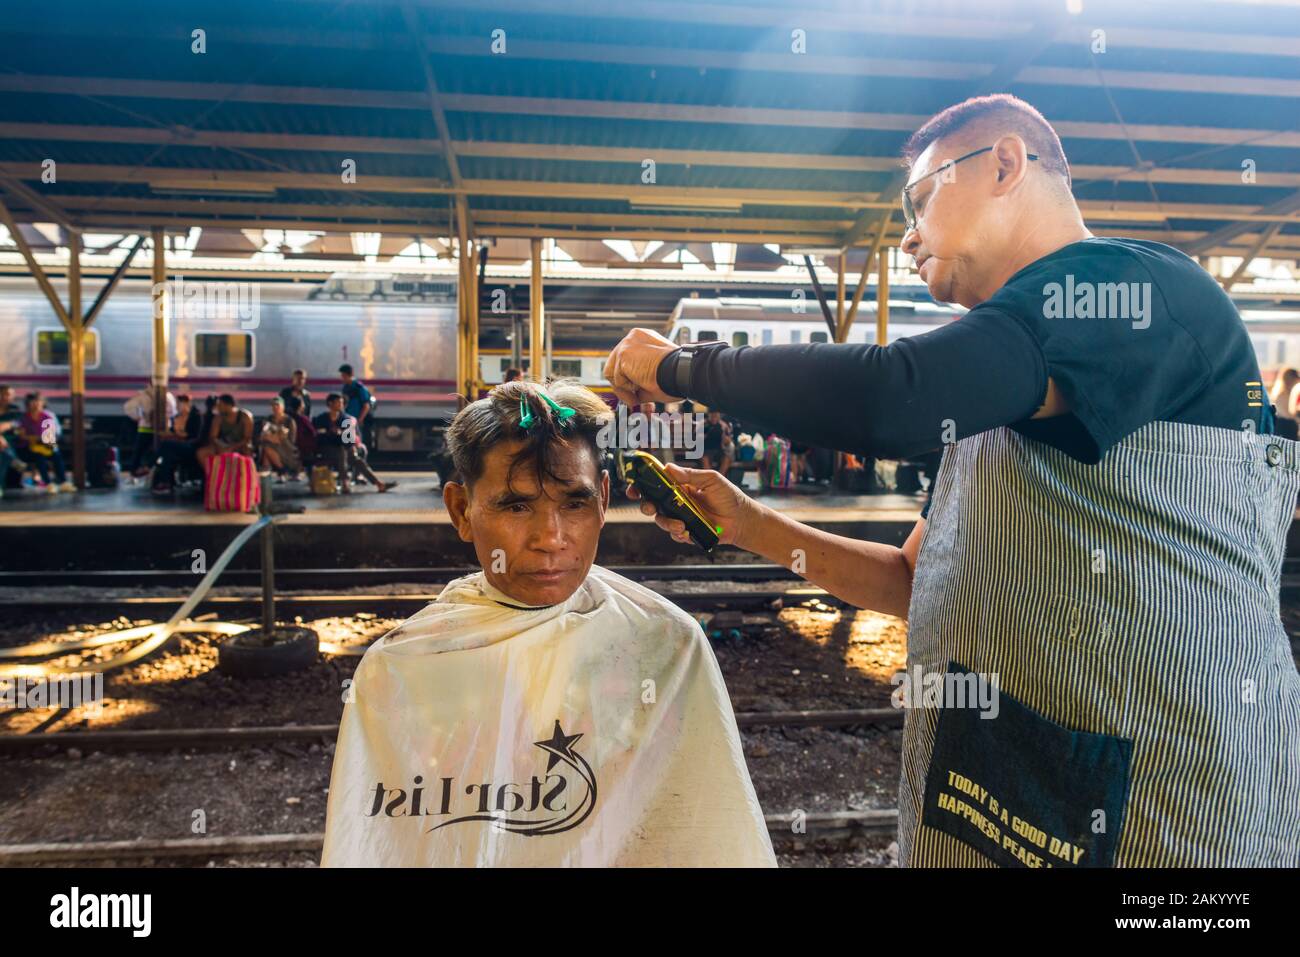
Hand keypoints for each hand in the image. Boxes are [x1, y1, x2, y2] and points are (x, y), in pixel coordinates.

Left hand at [604, 327, 680, 405]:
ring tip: (641, 393)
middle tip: (634, 399)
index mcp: (644, 339)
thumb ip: (640, 379)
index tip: (635, 391)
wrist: (681, 372)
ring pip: (614, 374)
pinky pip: (617, 380)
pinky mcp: (623, 355)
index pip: (626, 359)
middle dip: (623, 385)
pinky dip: (627, 390)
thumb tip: (632, 395)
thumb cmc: (675, 375)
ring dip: (626, 388)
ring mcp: (627, 344)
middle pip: (615, 365)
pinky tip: (642, 386)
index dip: (629, 377)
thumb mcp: (656, 375)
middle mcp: (634, 337)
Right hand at [627, 461, 758, 550]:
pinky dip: (677, 534)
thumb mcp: (711, 480)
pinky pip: (674, 534)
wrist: (741, 519)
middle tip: (651, 508)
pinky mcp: (687, 532)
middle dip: (646, 506)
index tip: (634, 487)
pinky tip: (686, 532)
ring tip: (680, 525)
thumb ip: (690, 475)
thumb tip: (668, 468)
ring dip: (666, 523)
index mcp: (680, 486)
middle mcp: (677, 502)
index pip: (656, 483)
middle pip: (652, 503)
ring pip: (661, 520)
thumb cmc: (728, 496)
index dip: (642, 485)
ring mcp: (680, 517)